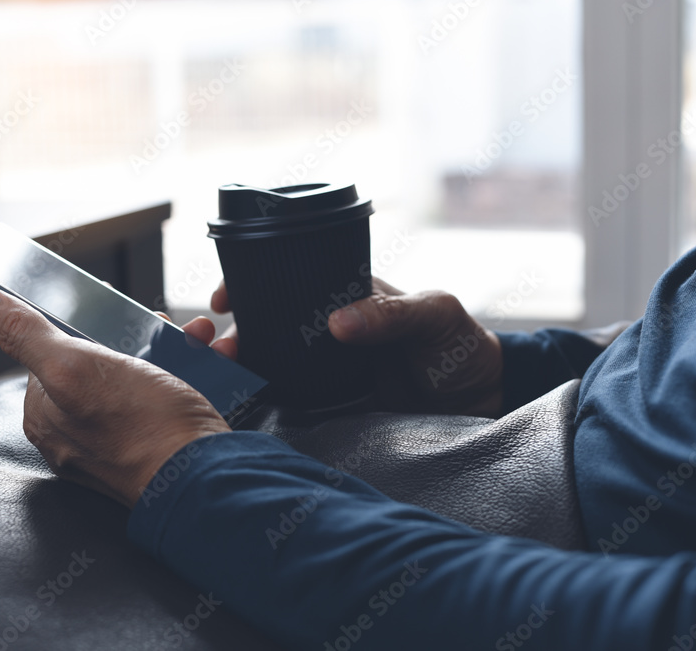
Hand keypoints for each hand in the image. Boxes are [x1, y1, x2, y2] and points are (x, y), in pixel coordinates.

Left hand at [0, 287, 229, 508]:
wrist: (207, 479)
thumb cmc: (145, 431)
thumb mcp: (77, 369)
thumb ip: (28, 336)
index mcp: (46, 416)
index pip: (50, 353)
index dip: (82, 326)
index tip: (110, 313)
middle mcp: (77, 433)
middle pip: (100, 362)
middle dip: (136, 336)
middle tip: (162, 326)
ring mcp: (118, 441)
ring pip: (140, 376)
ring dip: (170, 349)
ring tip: (194, 340)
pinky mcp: (156, 445)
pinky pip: (167, 398)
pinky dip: (189, 374)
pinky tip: (206, 364)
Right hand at [210, 277, 502, 416]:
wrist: (483, 404)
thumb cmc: (461, 346)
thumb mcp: (434, 315)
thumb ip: (391, 314)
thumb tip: (337, 322)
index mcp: (347, 298)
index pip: (289, 284)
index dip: (250, 287)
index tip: (223, 300)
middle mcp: (329, 334)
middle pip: (269, 328)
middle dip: (234, 334)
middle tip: (212, 347)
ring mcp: (328, 373)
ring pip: (273, 365)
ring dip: (242, 368)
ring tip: (219, 375)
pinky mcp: (334, 410)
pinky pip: (292, 404)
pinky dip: (266, 403)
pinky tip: (245, 406)